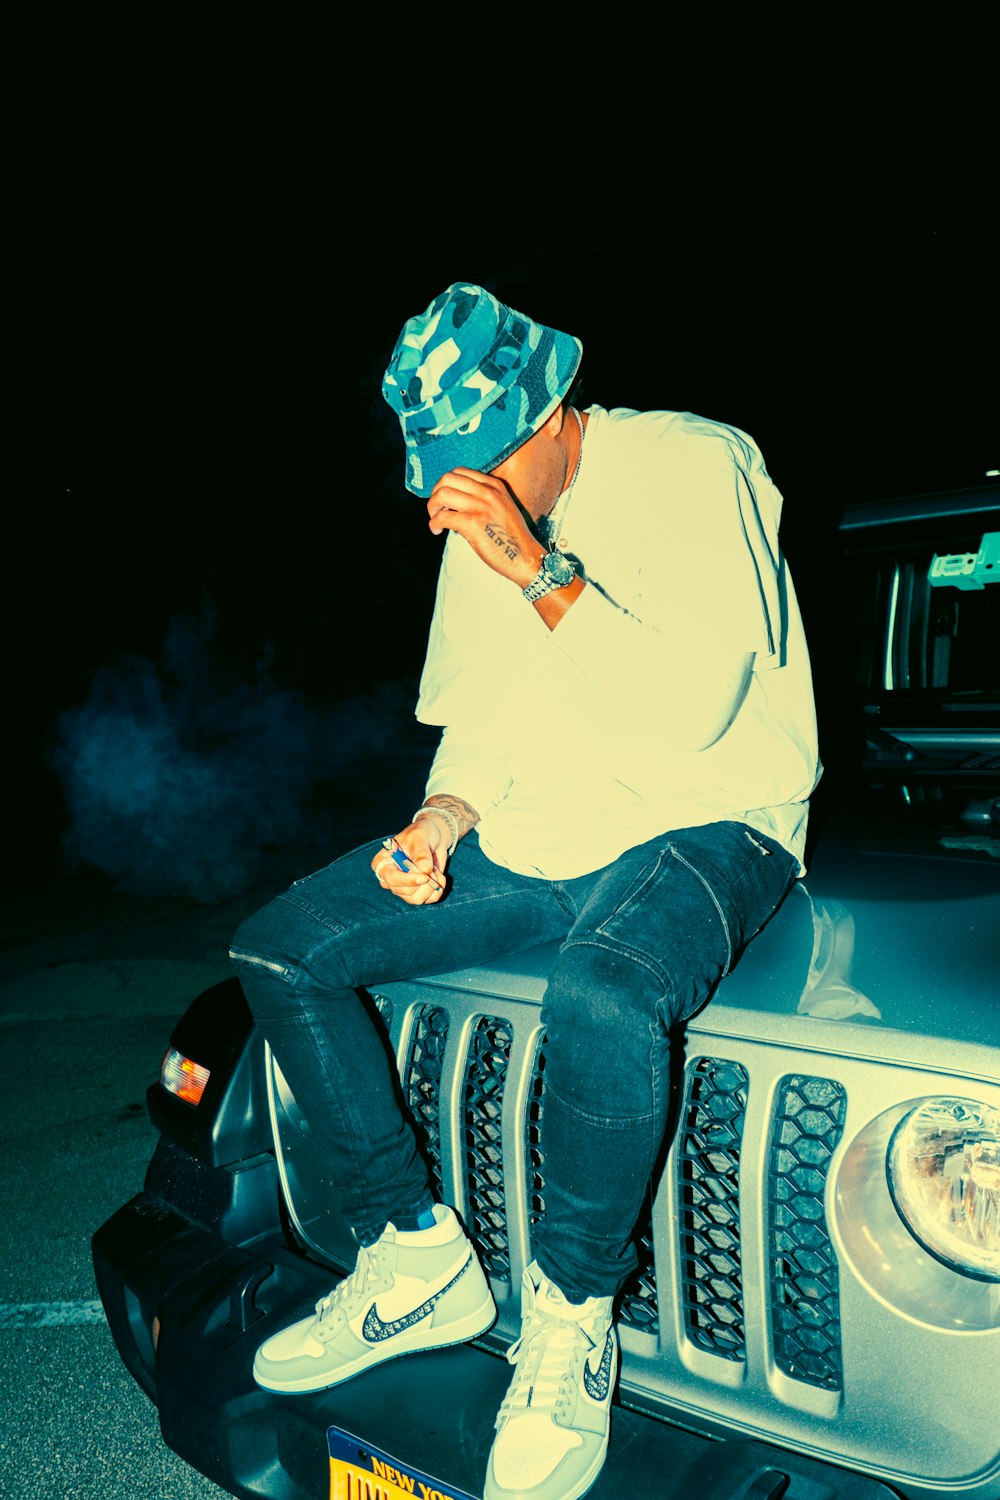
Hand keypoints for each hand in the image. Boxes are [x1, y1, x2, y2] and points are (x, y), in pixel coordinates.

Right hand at [370, 821, 447, 904]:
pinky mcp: (417, 892)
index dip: (407, 880)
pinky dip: (437, 890)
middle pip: (404, 891)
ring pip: (416, 899)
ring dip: (431, 886)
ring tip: (435, 871)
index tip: (424, 877)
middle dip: (423, 881)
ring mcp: (403, 887)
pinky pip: (428, 900)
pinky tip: (439, 877)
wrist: (434, 837)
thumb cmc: (421, 833)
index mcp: (383, 863)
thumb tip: (425, 870)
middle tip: (432, 868)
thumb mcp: (420, 837)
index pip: (391, 878)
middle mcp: (390, 878)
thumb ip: (421, 853)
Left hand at [427, 468, 541, 586]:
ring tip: (435, 519)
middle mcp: (487, 492)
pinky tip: (437, 530)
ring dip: (432, 507)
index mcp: (494, 485)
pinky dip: (434, 524)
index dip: (445, 484)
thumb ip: (482, 498)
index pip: (460, 471)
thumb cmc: (510, 537)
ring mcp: (480, 506)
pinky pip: (442, 517)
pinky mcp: (473, 523)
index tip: (444, 500)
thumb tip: (453, 500)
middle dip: (435, 493)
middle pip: (447, 479)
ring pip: (442, 495)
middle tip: (436, 509)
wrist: (524, 556)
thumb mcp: (501, 507)